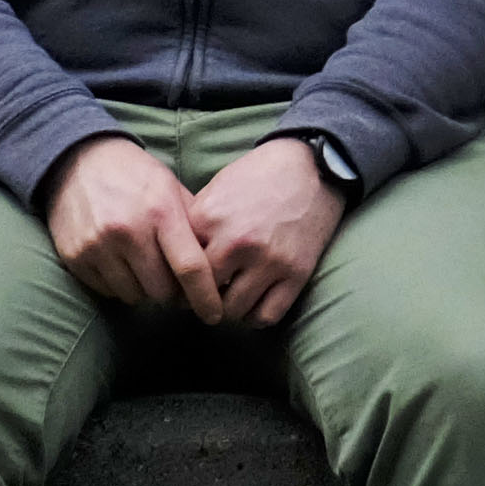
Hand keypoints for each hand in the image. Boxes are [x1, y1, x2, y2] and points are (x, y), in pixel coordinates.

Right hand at [44, 133, 212, 317]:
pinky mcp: (75, 257)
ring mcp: (98, 245)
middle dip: (172, 293)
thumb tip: (218, 267)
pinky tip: (119, 261)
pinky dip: (119, 285)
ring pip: (134, 295)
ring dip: (144, 289)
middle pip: (162, 291)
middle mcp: (128, 231)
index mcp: (160, 211)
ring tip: (143, 265)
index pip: (190, 267)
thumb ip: (194, 225)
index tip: (214, 315)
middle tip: (172, 281)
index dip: (205, 297)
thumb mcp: (171, 187)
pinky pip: (107, 291)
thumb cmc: (135, 175)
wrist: (78, 160)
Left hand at [183, 137, 347, 329]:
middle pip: (203, 294)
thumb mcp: (215, 189)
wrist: (311, 167)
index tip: (181, 284)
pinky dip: (255, 318)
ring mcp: (268, 260)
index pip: (178, 268)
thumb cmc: (258, 176)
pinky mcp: (296, 273)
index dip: (177, 280)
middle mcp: (236, 242)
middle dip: (199, 300)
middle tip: (203, 298)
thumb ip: (194, 224)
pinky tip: (251, 306)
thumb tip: (173, 258)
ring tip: (227, 301)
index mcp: (209, 219)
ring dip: (227, 311)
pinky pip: (267, 315)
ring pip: (234, 311)